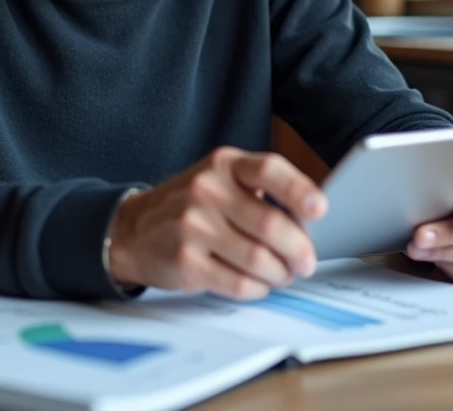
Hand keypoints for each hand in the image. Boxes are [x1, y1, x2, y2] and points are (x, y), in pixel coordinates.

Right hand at [107, 147, 326, 300]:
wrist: (132, 228)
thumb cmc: (190, 205)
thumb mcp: (220, 180)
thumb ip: (259, 192)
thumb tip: (309, 222)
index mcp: (224, 165)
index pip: (269, 170)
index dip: (299, 190)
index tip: (320, 209)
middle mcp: (207, 190)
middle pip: (271, 224)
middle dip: (298, 250)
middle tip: (306, 262)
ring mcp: (193, 226)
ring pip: (258, 259)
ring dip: (280, 273)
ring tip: (282, 274)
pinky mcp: (186, 261)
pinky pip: (238, 283)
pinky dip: (258, 288)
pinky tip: (258, 283)